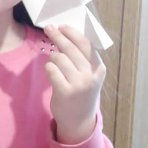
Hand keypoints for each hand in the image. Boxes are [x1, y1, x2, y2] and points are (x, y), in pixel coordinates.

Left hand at [44, 25, 105, 144]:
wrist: (79, 121)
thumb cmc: (82, 93)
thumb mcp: (89, 75)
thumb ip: (83, 59)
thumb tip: (67, 35)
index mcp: (99, 68)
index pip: (86, 44)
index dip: (73, 33)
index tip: (62, 26)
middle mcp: (90, 75)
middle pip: (71, 48)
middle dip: (58, 36)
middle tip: (49, 28)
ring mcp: (78, 84)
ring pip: (59, 58)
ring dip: (53, 57)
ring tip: (54, 62)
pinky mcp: (65, 92)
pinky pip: (51, 70)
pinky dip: (49, 68)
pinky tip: (51, 72)